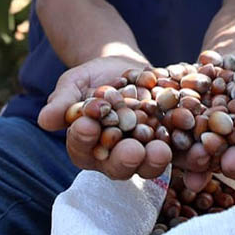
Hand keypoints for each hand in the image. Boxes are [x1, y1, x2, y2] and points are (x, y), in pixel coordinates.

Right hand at [38, 56, 174, 180]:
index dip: (83, 140)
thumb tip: (45, 119)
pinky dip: (184, 149)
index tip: (86, 126)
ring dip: (156, 160)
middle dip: (125, 159)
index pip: (81, 148)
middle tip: (132, 150)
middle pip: (117, 166)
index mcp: (86, 147)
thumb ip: (63, 101)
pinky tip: (189, 138)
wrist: (123, 68)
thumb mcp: (74, 83)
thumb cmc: (91, 78)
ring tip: (162, 148)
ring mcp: (143, 153)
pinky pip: (177, 150)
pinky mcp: (168, 143)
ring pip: (148, 164)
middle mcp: (113, 157)